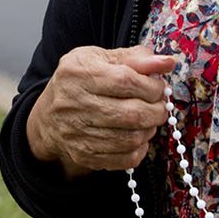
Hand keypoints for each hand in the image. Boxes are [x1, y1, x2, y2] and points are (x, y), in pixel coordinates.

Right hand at [27, 45, 175, 178]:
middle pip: (131, 114)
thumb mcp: (101, 59)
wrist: (49, 116)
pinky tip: (137, 135)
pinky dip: (139, 148)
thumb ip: (135, 58)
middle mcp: (73, 103)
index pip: (126, 81)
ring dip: (149, 129)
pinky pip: (125, 159)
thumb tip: (168, 62)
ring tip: (148, 119)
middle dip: (156, 110)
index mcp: (78, 72)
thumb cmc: (80, 81)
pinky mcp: (84, 155)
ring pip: (131, 138)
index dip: (151, 86)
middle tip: (159, 105)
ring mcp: (77, 133)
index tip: (158, 86)